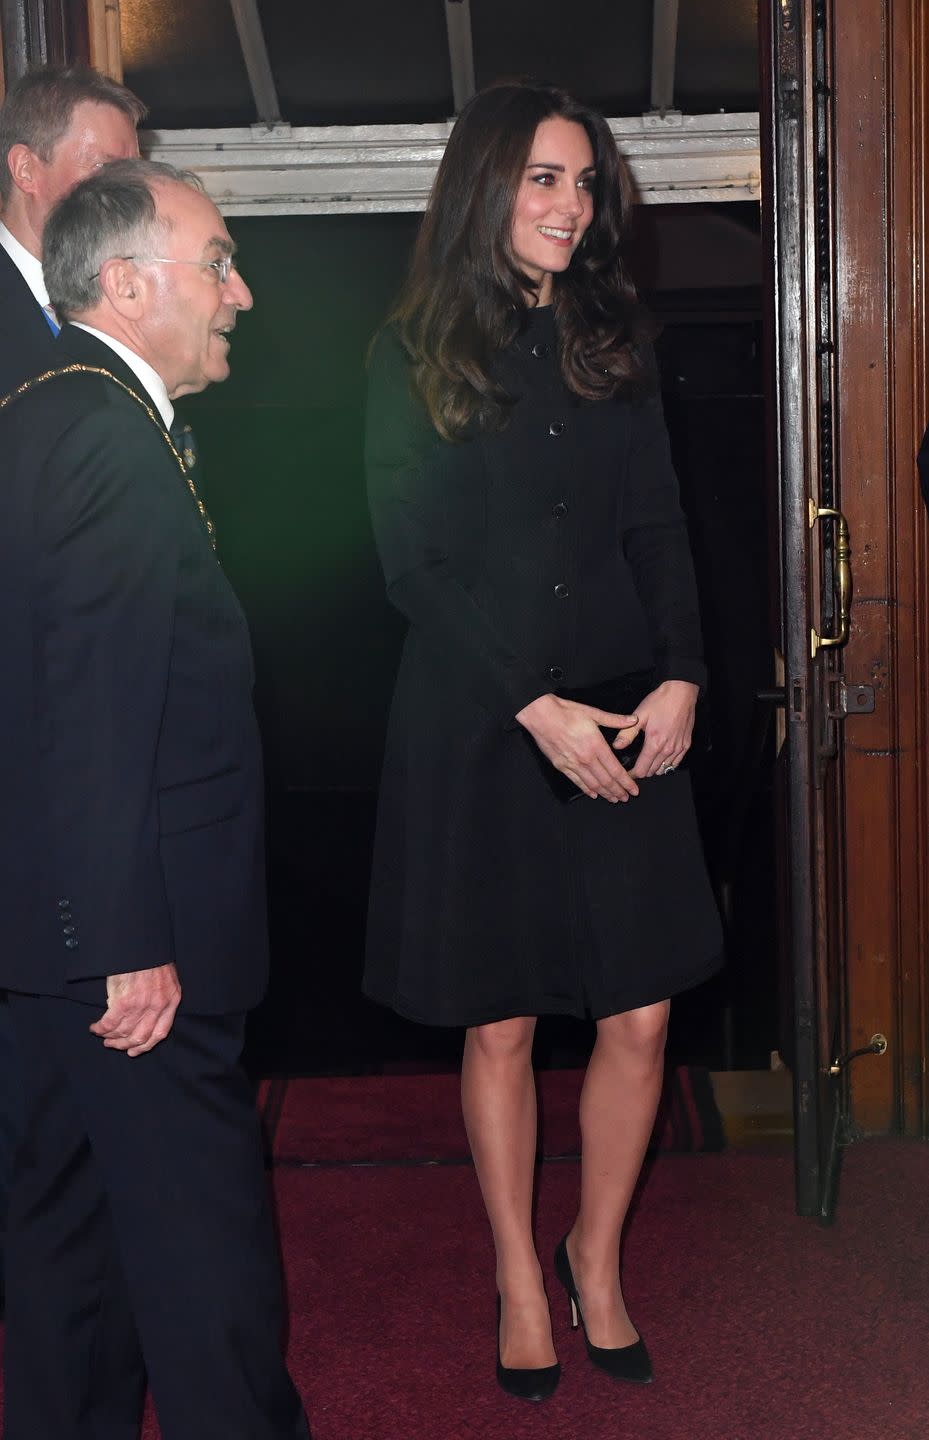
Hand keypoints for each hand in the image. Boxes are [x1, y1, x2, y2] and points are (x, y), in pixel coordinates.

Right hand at [89, 963, 181, 1056]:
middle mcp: (158, 1006)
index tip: (134, 1051)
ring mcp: (141, 1005)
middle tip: (112, 1044)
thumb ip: (159, 998)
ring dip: (110, 1037)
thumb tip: (143, 1016)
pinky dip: (100, 1028)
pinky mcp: (123, 1001)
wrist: (140, 942)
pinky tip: (95, 1028)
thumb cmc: (150, 957)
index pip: (160, 1033)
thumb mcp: (165, 978)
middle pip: (140, 1037)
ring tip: (102, 1035)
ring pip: (123, 1032)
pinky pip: (110, 1023)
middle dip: (124, 1045)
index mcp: (171, 1000)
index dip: (145, 1046)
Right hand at [516, 693, 640, 801]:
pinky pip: (577, 782)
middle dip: (618, 791)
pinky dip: (587, 790)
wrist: (540, 715)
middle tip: (626, 798)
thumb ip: (615, 720)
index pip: (615, 770)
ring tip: (614, 799)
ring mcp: (573, 764)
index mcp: (596, 745)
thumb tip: (634, 720)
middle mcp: (586, 758)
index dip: (626, 782)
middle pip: (606, 781)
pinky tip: (594, 794)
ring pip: (592, 784)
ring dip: (605, 793)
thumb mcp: (593, 713)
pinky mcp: (561, 766)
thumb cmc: (566, 712)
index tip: (634, 790)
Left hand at [626, 680, 698, 778]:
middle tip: (634, 766)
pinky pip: (675, 763)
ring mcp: (678, 748)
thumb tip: (617, 746)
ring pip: (664, 769)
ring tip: (646, 762)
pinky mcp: (686, 745)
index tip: (626, 772)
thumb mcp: (639, 715)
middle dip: (642, 771)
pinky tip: (660, 758)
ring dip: (654, 768)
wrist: (681, 693)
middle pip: (652, 772)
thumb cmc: (660, 702)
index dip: (632, 774)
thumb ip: (627, 734)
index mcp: (654, 743)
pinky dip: (666, 764)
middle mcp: (668, 749)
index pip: (642, 770)